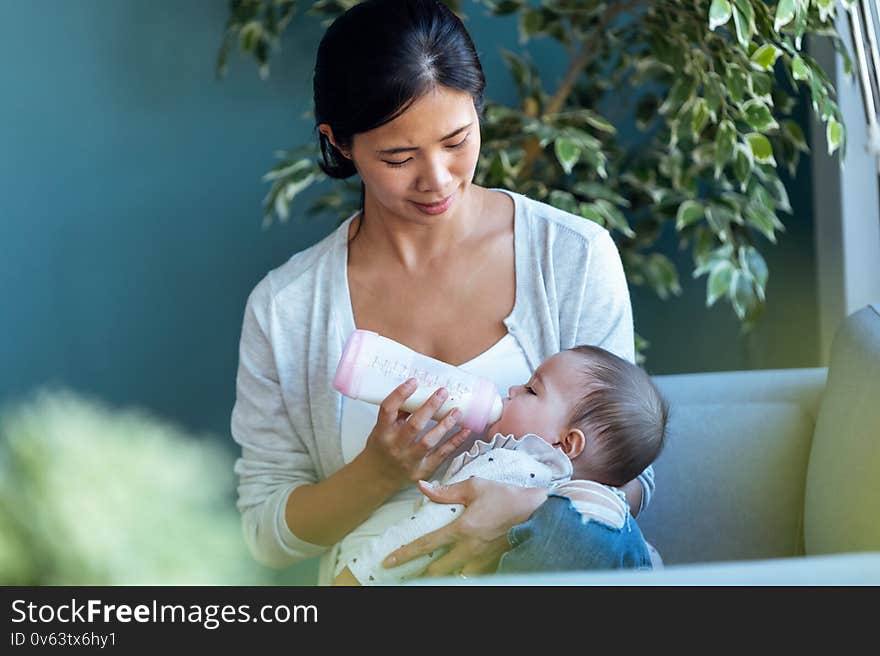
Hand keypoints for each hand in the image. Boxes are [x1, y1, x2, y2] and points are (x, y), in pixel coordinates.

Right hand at [359, 378, 472, 487]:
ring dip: (445, 425)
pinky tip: (465, 431)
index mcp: (382, 433)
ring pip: (429, 441)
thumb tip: (419, 392)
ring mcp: (409, 460)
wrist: (377, 477)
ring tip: (457, 411)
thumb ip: (398, 413)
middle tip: (443, 392)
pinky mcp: (423, 470)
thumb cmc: (381, 448)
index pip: (388, 410)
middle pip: (414, 425)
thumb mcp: (381, 429)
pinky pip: (442, 455)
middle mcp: (395, 447)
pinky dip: (455, 442)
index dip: (400, 394)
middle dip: (430, 407)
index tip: (414, 381)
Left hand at [381, 478, 548, 576]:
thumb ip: (447, 491)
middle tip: (409, 571)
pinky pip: (472, 574)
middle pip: (438, 570)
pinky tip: (458, 566)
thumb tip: (422, 487)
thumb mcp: (475, 487)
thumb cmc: (507, 497)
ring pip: (455, 575)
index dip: (405, 554)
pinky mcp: (493, 563)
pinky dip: (461, 572)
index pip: (427, 545)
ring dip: (442, 573)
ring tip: (433, 569)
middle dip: (422, 572)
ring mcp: (482, 559)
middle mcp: (470, 549)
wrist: (538, 512)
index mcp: (462, 529)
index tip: (389, 561)